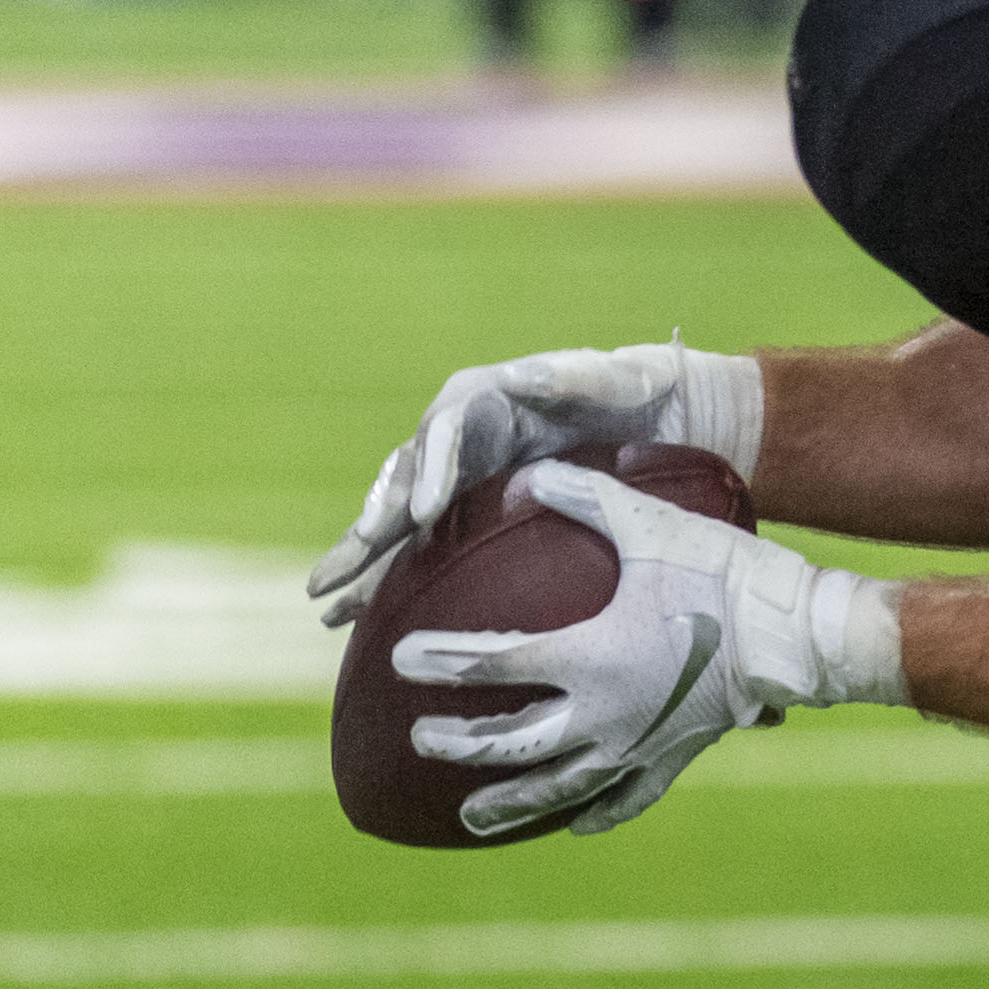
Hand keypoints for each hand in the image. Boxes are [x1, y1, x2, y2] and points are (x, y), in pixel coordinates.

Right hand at [310, 342, 762, 625]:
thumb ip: (576, 376)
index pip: (443, 431)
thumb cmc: (638, 390)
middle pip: (405, 478)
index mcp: (485, 397)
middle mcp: (458, 433)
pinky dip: (387, 574)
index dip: (428, 470)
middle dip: (371, 526)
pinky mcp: (467, 506)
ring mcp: (459, 472)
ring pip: (399, 516)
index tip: (420, 516)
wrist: (660, 415)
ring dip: (364, 558)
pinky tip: (354, 615)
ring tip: (327, 603)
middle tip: (338, 573)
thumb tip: (522, 373)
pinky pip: (417, 542)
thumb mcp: (619, 378)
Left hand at [395, 461, 903, 836]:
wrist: (796, 634)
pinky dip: (593, 813)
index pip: (490, 663)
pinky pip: (623, 800)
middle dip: (457, 744)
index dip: (438, 661)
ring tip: (470, 816)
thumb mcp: (651, 525)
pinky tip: (572, 824)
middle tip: (421, 739)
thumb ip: (585, 496)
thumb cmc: (722, 573)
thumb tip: (527, 473)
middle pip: (508, 741)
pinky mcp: (672, 760)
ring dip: (508, 802)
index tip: (399, 659)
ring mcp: (635, 746)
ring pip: (555, 787)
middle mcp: (600, 714)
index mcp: (586, 656)